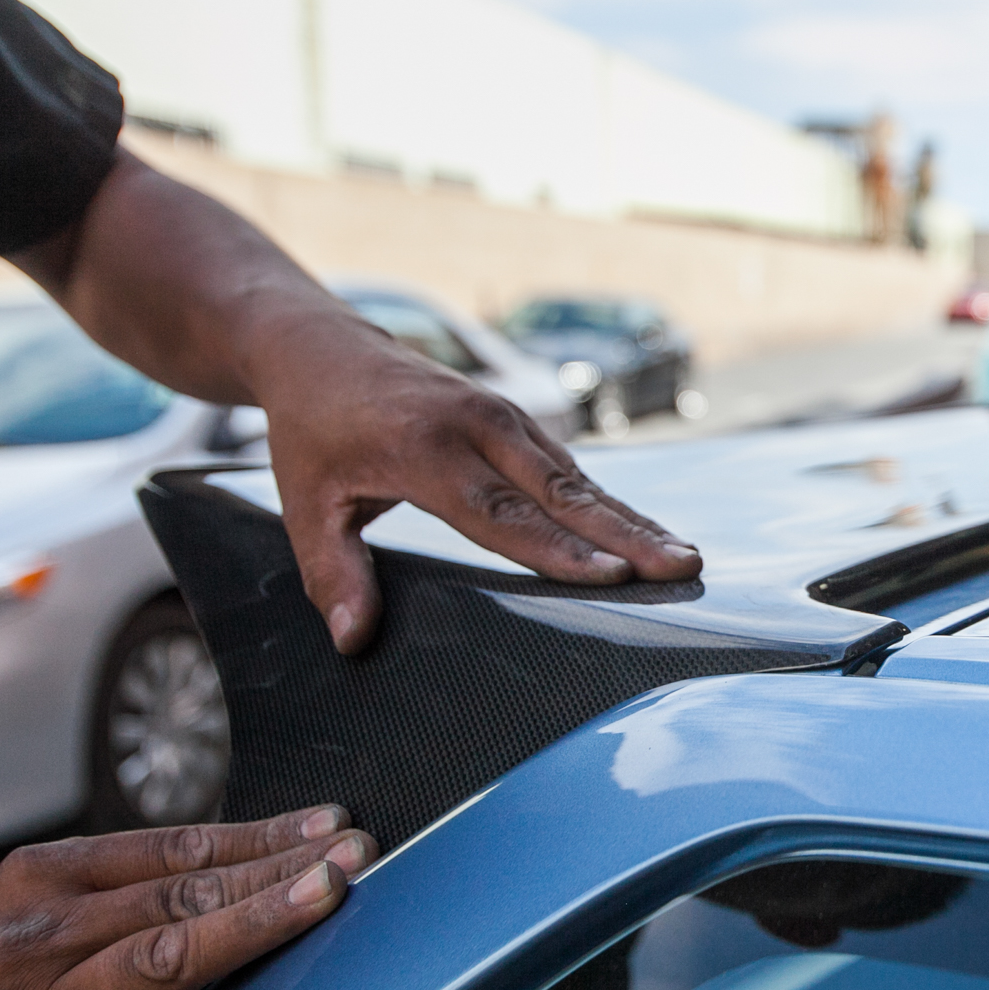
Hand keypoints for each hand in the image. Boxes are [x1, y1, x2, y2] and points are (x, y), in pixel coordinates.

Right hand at [0, 807, 375, 989]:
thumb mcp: (42, 922)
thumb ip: (127, 896)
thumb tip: (243, 865)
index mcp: (47, 880)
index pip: (178, 850)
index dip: (263, 835)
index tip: (331, 826)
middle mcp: (42, 935)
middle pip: (182, 895)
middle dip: (278, 872)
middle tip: (352, 858)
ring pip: (159, 961)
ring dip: (249, 927)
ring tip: (318, 904)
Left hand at [253, 316, 702, 653]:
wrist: (322, 347)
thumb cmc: (313, 432)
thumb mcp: (304, 504)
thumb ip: (333, 574)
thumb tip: (354, 641)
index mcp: (424, 449)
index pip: (501, 512)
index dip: (558, 549)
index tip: (611, 575)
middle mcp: (477, 427)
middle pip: (562, 493)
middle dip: (626, 534)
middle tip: (680, 567)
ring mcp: (505, 419)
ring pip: (580, 480)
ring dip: (633, 521)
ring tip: (684, 559)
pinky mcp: (520, 423)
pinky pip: (572, 470)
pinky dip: (612, 506)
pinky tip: (649, 536)